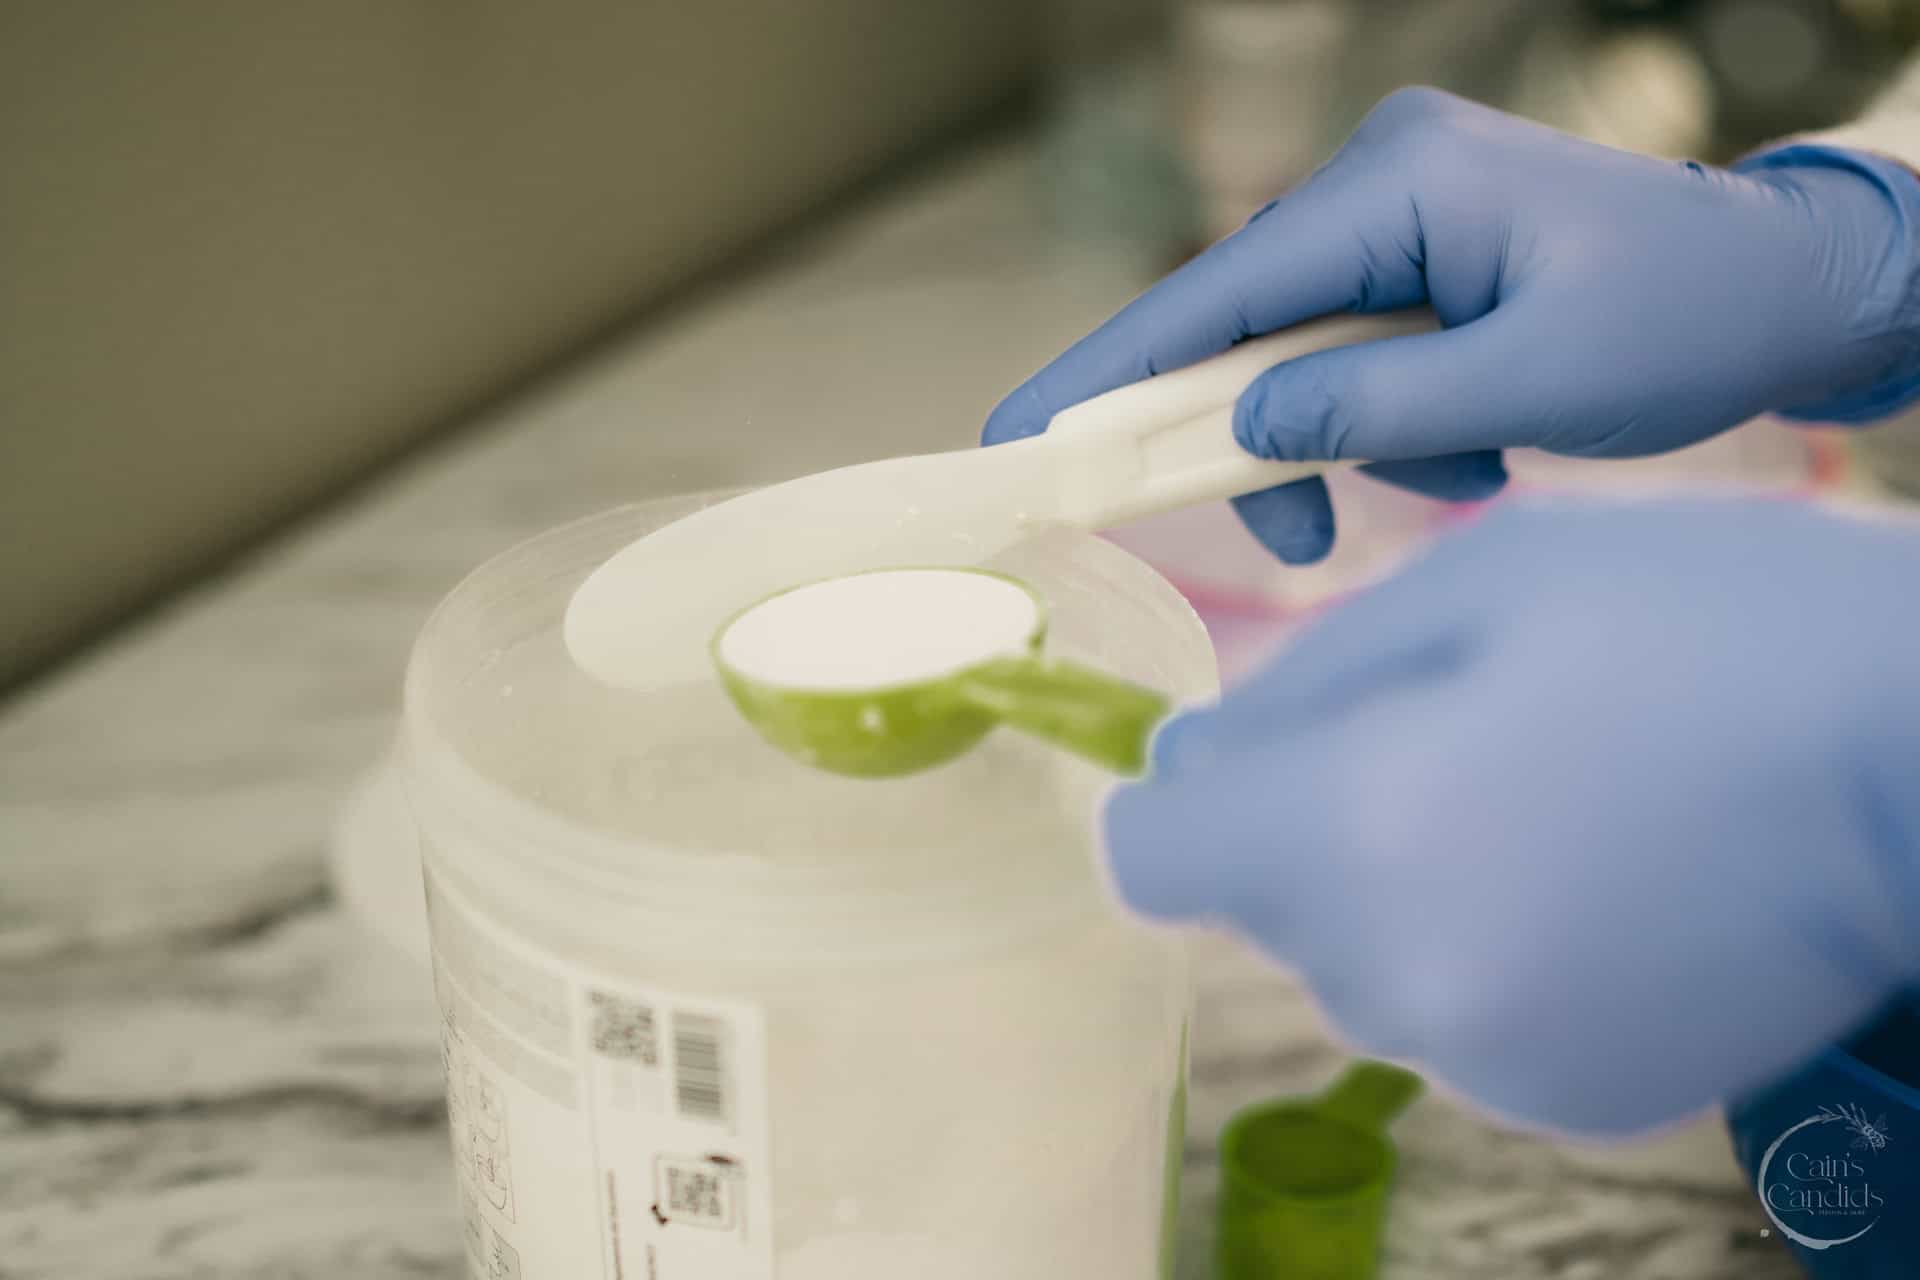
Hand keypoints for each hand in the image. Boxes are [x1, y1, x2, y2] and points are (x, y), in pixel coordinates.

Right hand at [985, 88, 1919, 562]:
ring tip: (1461, 476)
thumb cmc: (1685, 324)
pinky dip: (1392, 417)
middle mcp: (1383, 178)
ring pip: (1302, 351)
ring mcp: (1402, 209)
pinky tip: (1477, 445)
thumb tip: (1248, 429)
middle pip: (1248, 326)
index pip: (1218, 290)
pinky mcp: (1424, 249)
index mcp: (1401, 182)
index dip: (1111, 370)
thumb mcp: (1529, 388)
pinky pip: (1356, 349)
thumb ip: (1372, 412)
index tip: (1020, 437)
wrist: (1793, 289)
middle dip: (1263, 437)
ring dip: (1351, 438)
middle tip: (1298, 533)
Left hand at [1105, 499, 1919, 1134]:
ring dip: (1405, 889)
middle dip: (1313, 825)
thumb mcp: (1477, 587)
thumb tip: (1188, 764)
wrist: (1917, 756)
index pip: (1153, 858)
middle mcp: (1387, 974)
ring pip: (1361, 963)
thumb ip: (1300, 685)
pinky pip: (1457, 1017)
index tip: (1249, 761)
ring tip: (1550, 800)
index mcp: (1341, 832)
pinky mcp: (1564, 1099)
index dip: (1183, 804)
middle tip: (1462, 736)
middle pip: (1264, 906)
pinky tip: (1598, 878)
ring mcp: (1479, 1057)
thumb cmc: (1701, 628)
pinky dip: (1489, 955)